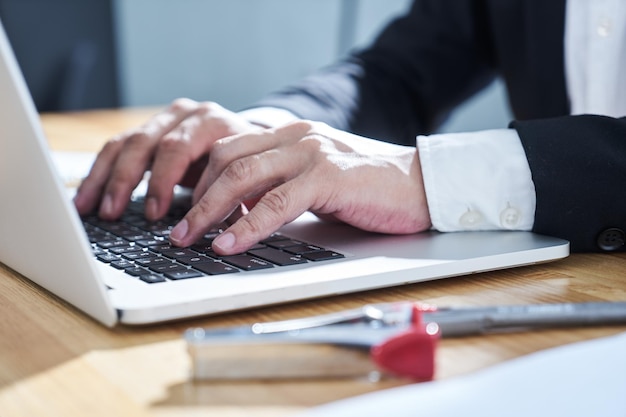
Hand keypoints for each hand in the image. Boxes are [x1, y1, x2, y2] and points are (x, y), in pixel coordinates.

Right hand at [73, 98, 260, 219]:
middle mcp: (187, 115)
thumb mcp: (250, 182)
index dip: (162, 181)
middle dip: (126, 181)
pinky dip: (100, 174)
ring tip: (90, 209)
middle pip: (145, 142)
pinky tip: (87, 198)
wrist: (250, 145)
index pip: (177, 147)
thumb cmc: (250, 168)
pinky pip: (117, 149)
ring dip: (105, 178)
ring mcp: (165, 119)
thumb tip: (225, 236)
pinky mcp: (149, 130)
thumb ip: (236, 204)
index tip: (154, 214)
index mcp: (213, 123)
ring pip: (125, 143)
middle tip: (113, 213)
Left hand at [169, 120, 431, 254]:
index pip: (228, 149)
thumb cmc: (368, 187)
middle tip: (175, 229)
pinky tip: (229, 244)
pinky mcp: (329, 176)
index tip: (181, 210)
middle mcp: (295, 137)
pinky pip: (277, 202)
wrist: (420, 183)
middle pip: (225, 159)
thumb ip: (280, 185)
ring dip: (208, 211)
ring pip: (243, 175)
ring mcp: (312, 153)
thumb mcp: (314, 179)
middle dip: (193, 197)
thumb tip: (239, 212)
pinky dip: (247, 225)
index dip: (198, 180)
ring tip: (188, 239)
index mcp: (288, 135)